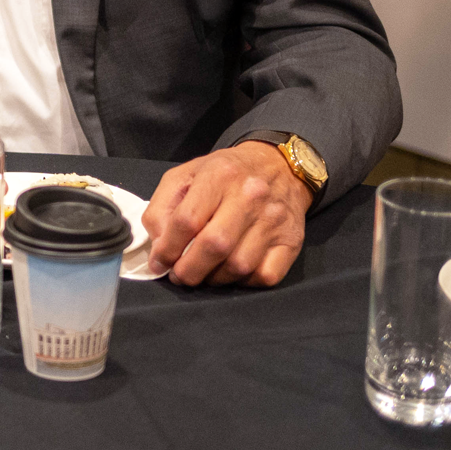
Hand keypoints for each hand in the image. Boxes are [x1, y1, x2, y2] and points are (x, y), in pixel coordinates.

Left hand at [141, 141, 310, 286]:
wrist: (278, 167)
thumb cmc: (224, 175)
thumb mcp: (185, 176)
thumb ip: (163, 208)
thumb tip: (159, 247)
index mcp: (219, 175)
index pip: (186, 220)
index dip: (167, 248)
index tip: (159, 263)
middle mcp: (251, 195)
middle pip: (214, 246)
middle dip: (189, 270)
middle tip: (180, 276)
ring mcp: (274, 220)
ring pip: (239, 266)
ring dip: (214, 279)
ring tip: (204, 273)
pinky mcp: (291, 241)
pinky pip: (265, 276)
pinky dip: (244, 283)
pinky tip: (232, 272)